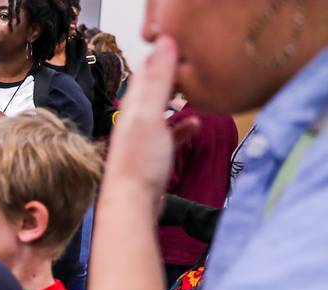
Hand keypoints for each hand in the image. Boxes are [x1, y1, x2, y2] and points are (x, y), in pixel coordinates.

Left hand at [104, 36, 198, 199]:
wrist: (132, 205)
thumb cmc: (138, 164)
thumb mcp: (148, 116)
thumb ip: (156, 82)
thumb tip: (164, 45)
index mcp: (131, 110)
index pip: (144, 75)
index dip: (160, 57)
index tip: (178, 44)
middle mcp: (134, 123)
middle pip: (153, 93)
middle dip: (171, 78)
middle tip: (193, 65)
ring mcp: (143, 142)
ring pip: (162, 114)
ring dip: (178, 101)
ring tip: (198, 91)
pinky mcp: (153, 159)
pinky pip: (170, 137)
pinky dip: (182, 128)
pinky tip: (196, 125)